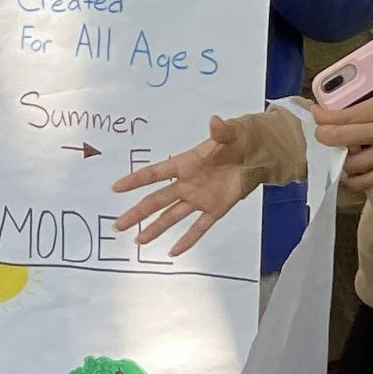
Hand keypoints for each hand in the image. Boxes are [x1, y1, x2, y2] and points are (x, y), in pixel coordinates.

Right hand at [110, 117, 253, 255]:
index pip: (155, 173)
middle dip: (138, 213)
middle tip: (118, 225)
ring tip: (139, 241)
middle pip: (157, 200)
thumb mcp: (230, 133)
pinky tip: (174, 252)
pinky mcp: (215, 209)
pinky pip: (199, 227)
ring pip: (172, 217)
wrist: (256, 153)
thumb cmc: (238, 139)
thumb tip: (216, 121)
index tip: (116, 188)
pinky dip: (188, 240)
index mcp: (184, 164)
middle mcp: (186, 184)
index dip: (136, 180)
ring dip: (156, 228)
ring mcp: (199, 199)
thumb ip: (221, 131)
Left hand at [312, 55, 372, 186]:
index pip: (346, 115)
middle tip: (322, 130)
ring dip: (340, 159)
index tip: (317, 111)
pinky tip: (352, 174)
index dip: (323, 115)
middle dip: (323, 136)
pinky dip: (357, 180)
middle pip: (342, 140)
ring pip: (354, 165)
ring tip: (338, 151)